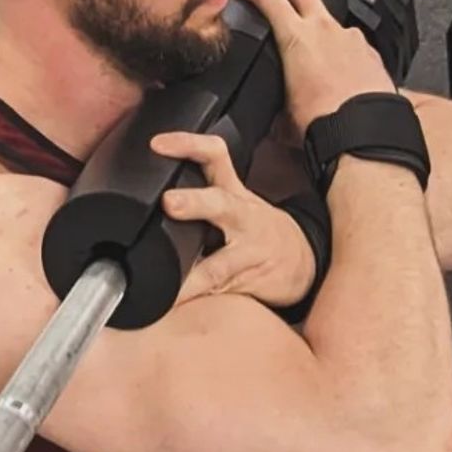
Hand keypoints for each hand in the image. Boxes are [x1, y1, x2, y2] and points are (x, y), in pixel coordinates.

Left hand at [153, 131, 317, 309]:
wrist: (303, 262)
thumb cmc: (257, 230)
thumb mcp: (237, 201)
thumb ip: (201, 192)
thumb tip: (148, 195)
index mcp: (234, 193)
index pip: (215, 155)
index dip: (188, 144)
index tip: (157, 144)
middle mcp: (243, 218)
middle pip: (221, 204)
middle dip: (195, 202)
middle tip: (169, 202)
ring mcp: (248, 254)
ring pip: (219, 264)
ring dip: (192, 275)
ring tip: (169, 287)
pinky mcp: (247, 283)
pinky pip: (217, 294)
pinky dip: (194, 301)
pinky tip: (172, 308)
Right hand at [227, 0, 393, 134]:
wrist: (364, 133)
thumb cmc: (324, 124)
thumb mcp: (283, 117)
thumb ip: (273, 107)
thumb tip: (267, 118)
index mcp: (296, 39)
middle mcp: (325, 29)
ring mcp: (350, 37)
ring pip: (327, 15)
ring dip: (314, 19)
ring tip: (307, 35)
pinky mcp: (369, 52)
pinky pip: (349, 42)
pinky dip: (338, 47)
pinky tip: (336, 65)